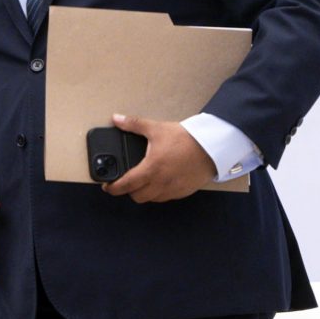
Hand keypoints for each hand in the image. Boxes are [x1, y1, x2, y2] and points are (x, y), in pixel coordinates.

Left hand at [101, 113, 216, 202]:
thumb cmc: (186, 138)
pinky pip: (166, 198)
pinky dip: (159, 193)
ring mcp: (173, 189)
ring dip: (144, 193)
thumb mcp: (157, 128)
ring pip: (152, 199)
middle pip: (137, 197)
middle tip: (127, 182)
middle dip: (129, 191)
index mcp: (151, 169)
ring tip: (143, 181)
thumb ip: (134, 124)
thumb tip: (117, 119)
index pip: (126, 185)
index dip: (113, 188)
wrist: (212, 145)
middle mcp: (161, 183)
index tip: (107, 187)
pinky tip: (160, 182)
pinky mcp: (183, 192)